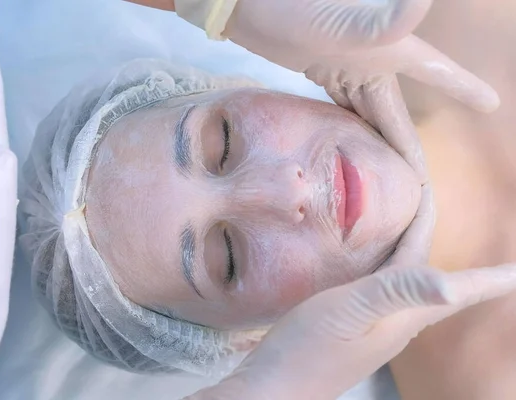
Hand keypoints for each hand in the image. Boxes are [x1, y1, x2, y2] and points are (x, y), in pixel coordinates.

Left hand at [175, 0, 499, 179]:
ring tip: (392, 170)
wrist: (249, 7)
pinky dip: (355, 124)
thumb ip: (381, 21)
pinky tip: (355, 139)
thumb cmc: (294, 11)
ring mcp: (347, 64)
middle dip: (408, 145)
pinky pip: (347, 104)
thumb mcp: (339, 23)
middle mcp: (373, 57)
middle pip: (396, 110)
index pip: (435, 70)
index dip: (463, 87)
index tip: (491, 103)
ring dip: (382, 138)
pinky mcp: (323, 69)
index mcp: (387, 47)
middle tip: (420, 183)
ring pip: (371, 111)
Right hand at [185, 185, 514, 399]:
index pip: (458, 287)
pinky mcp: (351, 328)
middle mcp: (397, 322)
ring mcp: (374, 327)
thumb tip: (452, 282)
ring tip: (412, 225)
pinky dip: (383, 263)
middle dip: (435, 240)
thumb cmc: (308, 350)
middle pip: (430, 276)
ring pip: (404, 280)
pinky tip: (370, 261)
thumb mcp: (350, 311)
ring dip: (412, 249)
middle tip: (435, 206)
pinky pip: (380, 288)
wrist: (275, 389)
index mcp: (405, 315)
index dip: (493, 276)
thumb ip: (397, 291)